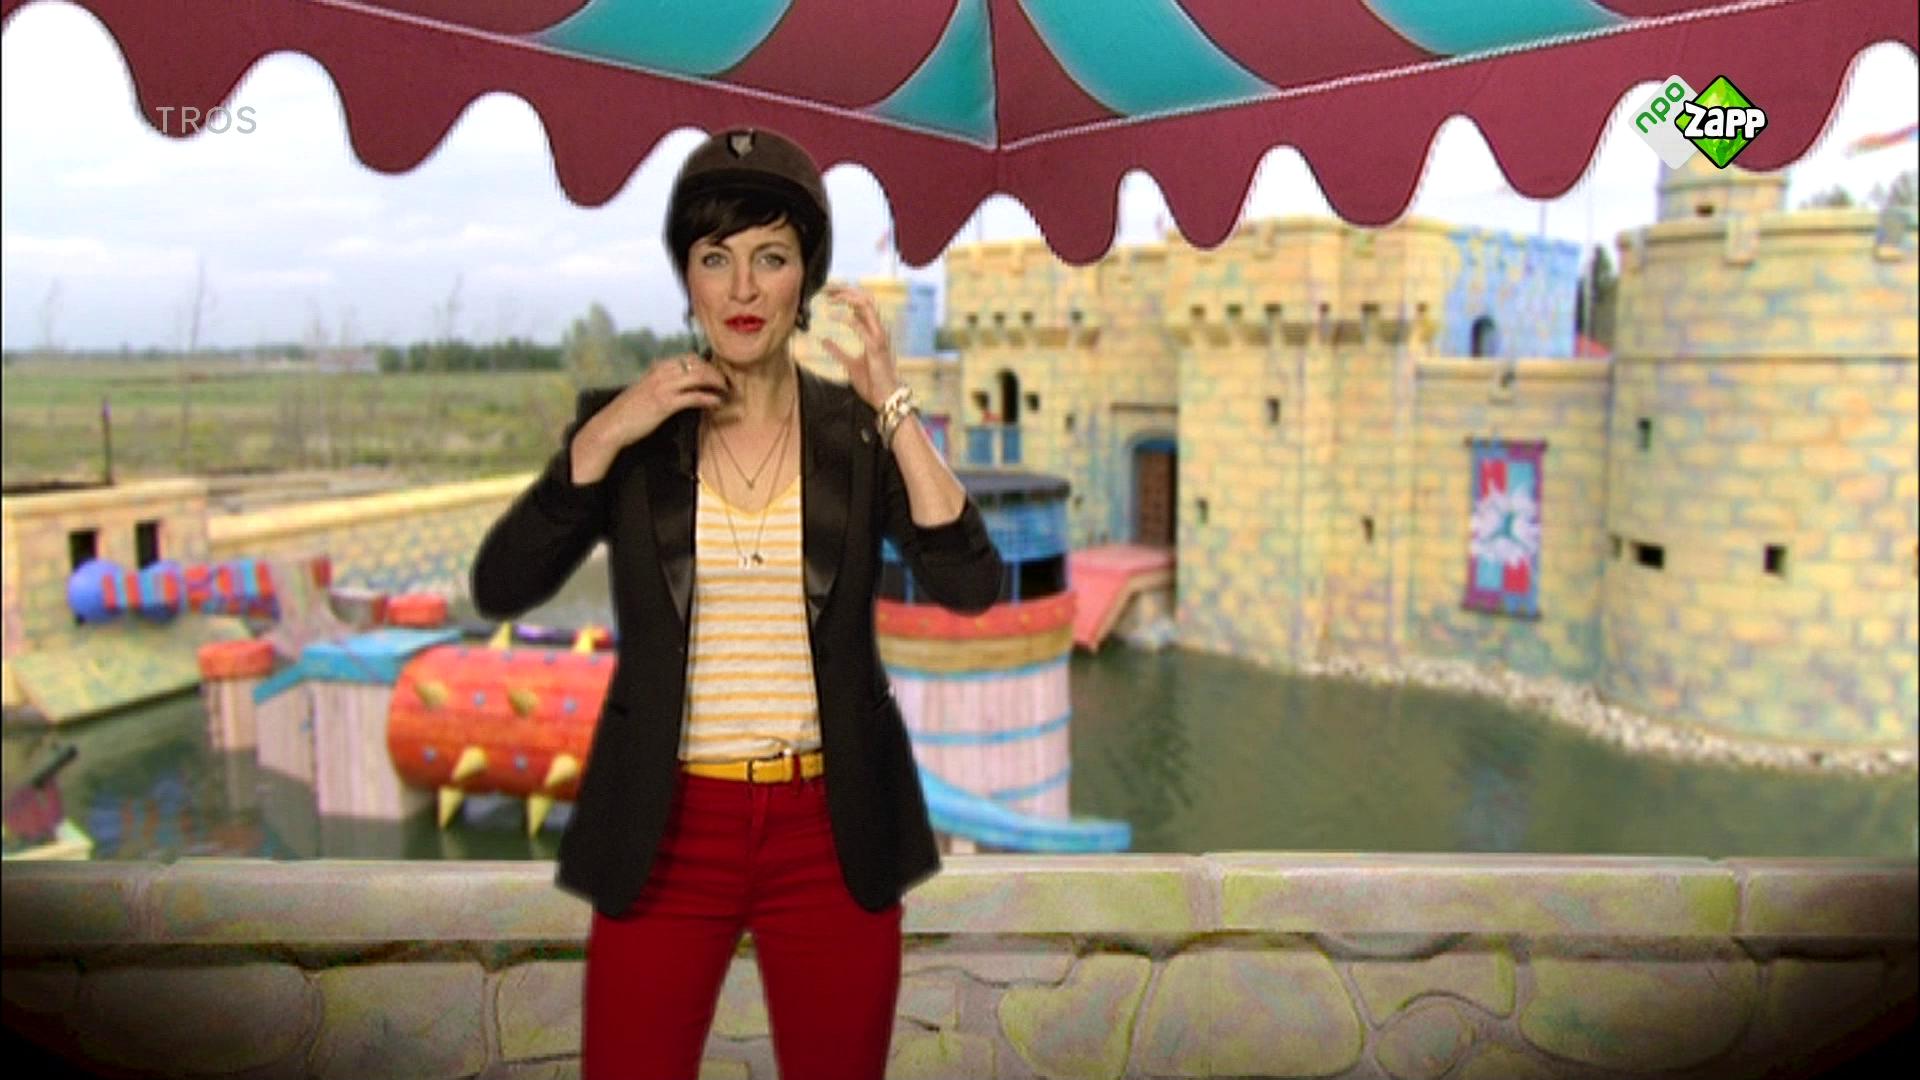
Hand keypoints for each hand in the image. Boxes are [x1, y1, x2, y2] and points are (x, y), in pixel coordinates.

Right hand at [571, 353, 727, 482]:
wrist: (611, 425)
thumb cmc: (627, 412)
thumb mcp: (643, 390)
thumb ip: (658, 382)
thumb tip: (675, 383)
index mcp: (656, 368)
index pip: (688, 358)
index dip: (705, 364)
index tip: (715, 374)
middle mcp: (661, 373)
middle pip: (697, 364)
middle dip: (715, 372)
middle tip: (725, 384)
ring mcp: (663, 387)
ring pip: (698, 377)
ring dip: (716, 383)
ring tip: (725, 391)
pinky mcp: (665, 404)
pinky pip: (694, 396)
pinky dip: (709, 398)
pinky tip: (717, 403)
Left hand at [819, 284, 899, 408]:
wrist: (885, 399)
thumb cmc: (872, 383)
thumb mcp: (849, 364)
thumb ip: (837, 351)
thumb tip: (823, 340)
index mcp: (874, 332)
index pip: (862, 304)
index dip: (846, 295)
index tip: (828, 293)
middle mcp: (878, 330)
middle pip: (865, 299)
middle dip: (846, 290)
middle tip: (826, 289)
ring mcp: (879, 336)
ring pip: (866, 305)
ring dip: (847, 298)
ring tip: (829, 298)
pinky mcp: (875, 346)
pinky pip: (859, 325)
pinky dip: (844, 318)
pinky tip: (831, 316)